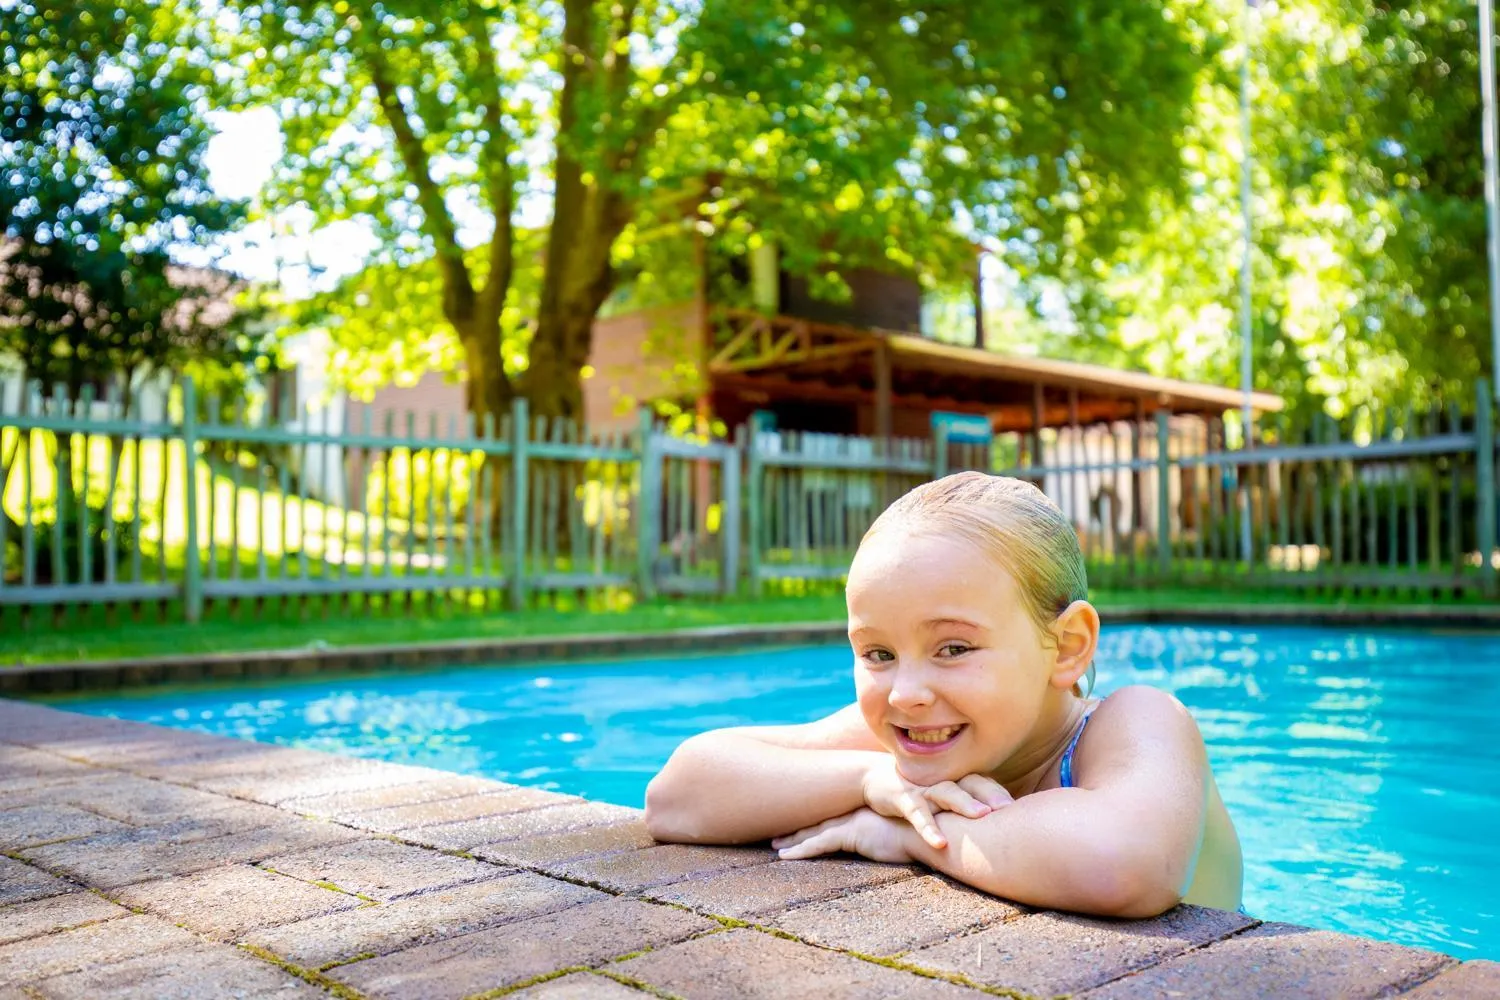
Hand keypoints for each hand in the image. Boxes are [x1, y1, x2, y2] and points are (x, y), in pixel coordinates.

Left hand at [772, 807, 915, 863]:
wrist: (935, 829)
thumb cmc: (929, 833)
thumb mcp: (909, 835)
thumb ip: (899, 838)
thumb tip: (900, 846)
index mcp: (867, 814)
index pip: (837, 819)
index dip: (818, 822)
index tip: (803, 827)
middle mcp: (856, 816)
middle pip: (821, 823)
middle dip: (799, 830)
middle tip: (778, 836)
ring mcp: (852, 823)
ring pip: (814, 833)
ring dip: (793, 841)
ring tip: (774, 848)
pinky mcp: (851, 834)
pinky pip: (818, 845)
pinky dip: (801, 851)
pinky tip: (785, 857)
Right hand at [861, 757, 1013, 849]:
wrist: (873, 779)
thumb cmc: (918, 793)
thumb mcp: (943, 797)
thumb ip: (966, 806)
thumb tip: (999, 828)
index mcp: (956, 780)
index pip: (985, 783)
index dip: (1002, 794)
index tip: (1027, 809)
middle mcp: (944, 780)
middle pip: (972, 783)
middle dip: (992, 794)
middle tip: (1011, 809)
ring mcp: (924, 788)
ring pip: (947, 792)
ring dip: (964, 803)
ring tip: (982, 815)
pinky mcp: (903, 798)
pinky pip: (918, 814)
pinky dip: (928, 828)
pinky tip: (940, 843)